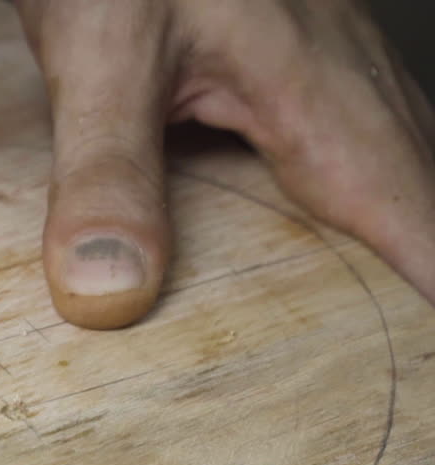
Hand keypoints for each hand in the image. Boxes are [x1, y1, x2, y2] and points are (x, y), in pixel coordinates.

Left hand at [11, 0, 434, 328]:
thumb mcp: (102, 55)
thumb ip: (107, 172)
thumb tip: (108, 294)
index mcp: (318, 94)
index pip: (413, 223)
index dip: (434, 293)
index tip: (429, 369)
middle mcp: (345, 82)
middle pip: (419, 202)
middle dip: (428, 280)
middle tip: (411, 364)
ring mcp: (327, 66)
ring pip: (391, 168)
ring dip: (401, 242)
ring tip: (392, 317)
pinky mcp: (290, 60)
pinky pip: (346, 144)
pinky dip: (351, 201)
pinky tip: (318, 225)